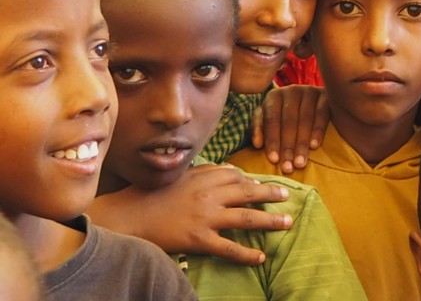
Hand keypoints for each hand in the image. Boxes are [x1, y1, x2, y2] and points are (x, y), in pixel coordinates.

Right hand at [90, 165, 290, 264]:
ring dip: (269, 221)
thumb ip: (205, 171)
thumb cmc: (151, 194)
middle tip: (287, 196)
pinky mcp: (198, 239)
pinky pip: (228, 248)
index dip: (251, 181)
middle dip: (270, 194)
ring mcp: (205, 218)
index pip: (236, 176)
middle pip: (248, 193)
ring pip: (245, 218)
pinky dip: (246, 254)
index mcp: (204, 178)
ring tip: (287, 223)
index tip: (262, 185)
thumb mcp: (179, 175)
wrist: (128, 215)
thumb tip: (228, 169)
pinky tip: (260, 257)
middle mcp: (209, 195)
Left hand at [252, 85, 328, 173]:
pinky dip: (318, 131)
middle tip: (288, 167)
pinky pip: (322, 114)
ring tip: (300, 162)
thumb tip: (257, 144)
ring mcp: (309, 91)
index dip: (272, 140)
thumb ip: (261, 130)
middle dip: (287, 147)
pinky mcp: (325, 95)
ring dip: (302, 143)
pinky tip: (314, 146)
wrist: (313, 102)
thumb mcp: (270, 120)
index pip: (271, 120)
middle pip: (288, 121)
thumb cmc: (286, 116)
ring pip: (305, 120)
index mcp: (274, 96)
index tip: (273, 160)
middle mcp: (291, 91)